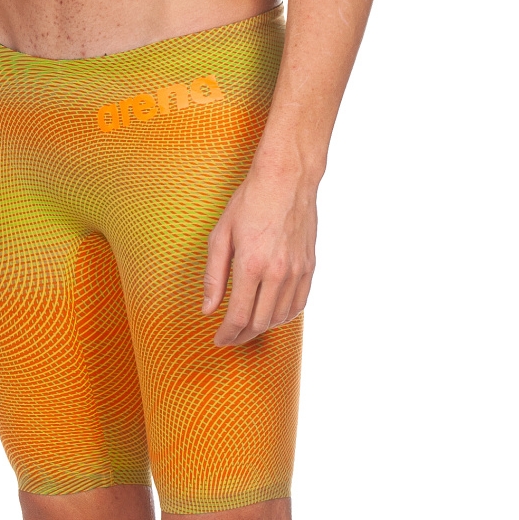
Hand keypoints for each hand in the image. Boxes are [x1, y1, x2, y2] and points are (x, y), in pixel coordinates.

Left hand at [202, 161, 316, 346]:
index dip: (227, 334)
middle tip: (230, 336)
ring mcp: (297, 270)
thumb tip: (208, 309)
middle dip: (242, 335)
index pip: (239, 316)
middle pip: (260, 322)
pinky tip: (271, 313)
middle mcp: (277, 272)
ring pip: (281, 317)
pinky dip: (284, 315)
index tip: (219, 340)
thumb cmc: (250, 202)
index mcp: (251, 264)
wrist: (286, 180)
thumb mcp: (221, 235)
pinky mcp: (310, 266)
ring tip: (248, 325)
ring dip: (263, 327)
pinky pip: (299, 304)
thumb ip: (213, 276)